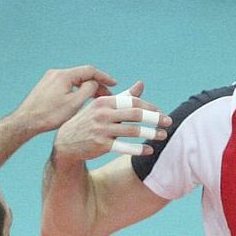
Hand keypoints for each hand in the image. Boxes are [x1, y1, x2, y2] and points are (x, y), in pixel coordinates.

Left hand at [12, 65, 115, 135]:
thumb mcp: (75, 104)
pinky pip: (66, 85)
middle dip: (96, 84)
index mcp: (64, 75)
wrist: (27, 121)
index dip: (104, 77)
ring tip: (96, 99)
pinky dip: (76, 90)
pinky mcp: (46, 86)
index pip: (89, 71)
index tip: (114, 83)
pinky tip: (81, 100)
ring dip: (86, 88)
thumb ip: (88, 90)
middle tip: (107, 95)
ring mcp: (50, 79)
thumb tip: (94, 83)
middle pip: (81, 75)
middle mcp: (56, 73)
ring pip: (74, 80)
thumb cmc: (50, 115)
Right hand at [51, 82, 171, 162]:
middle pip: (135, 114)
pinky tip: (150, 150)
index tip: (161, 112)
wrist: (67, 143)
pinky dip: (138, 149)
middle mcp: (102, 114)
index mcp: (104, 102)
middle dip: (154, 118)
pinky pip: (124, 147)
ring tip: (163, 136)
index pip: (132, 101)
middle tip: (169, 121)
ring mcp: (101, 130)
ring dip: (151, 133)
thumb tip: (141, 84)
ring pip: (132, 131)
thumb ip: (123, 97)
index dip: (149, 106)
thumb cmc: (90, 122)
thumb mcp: (103, 107)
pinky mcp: (101, 145)